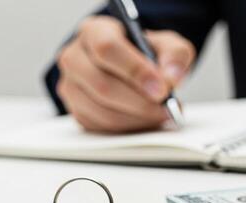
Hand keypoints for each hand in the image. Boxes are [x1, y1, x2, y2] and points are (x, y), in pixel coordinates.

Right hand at [56, 16, 194, 131]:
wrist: (130, 68)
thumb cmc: (144, 53)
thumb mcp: (166, 44)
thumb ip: (174, 55)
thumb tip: (171, 78)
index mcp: (94, 31)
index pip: (107, 48)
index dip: (135, 70)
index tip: (162, 88)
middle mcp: (74, 57)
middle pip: (103, 84)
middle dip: (140, 102)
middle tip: (167, 107)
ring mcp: (71, 86)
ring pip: (103, 111)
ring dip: (138, 118)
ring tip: (162, 114)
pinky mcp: (77, 111)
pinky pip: (103, 127)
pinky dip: (130, 128)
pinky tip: (147, 120)